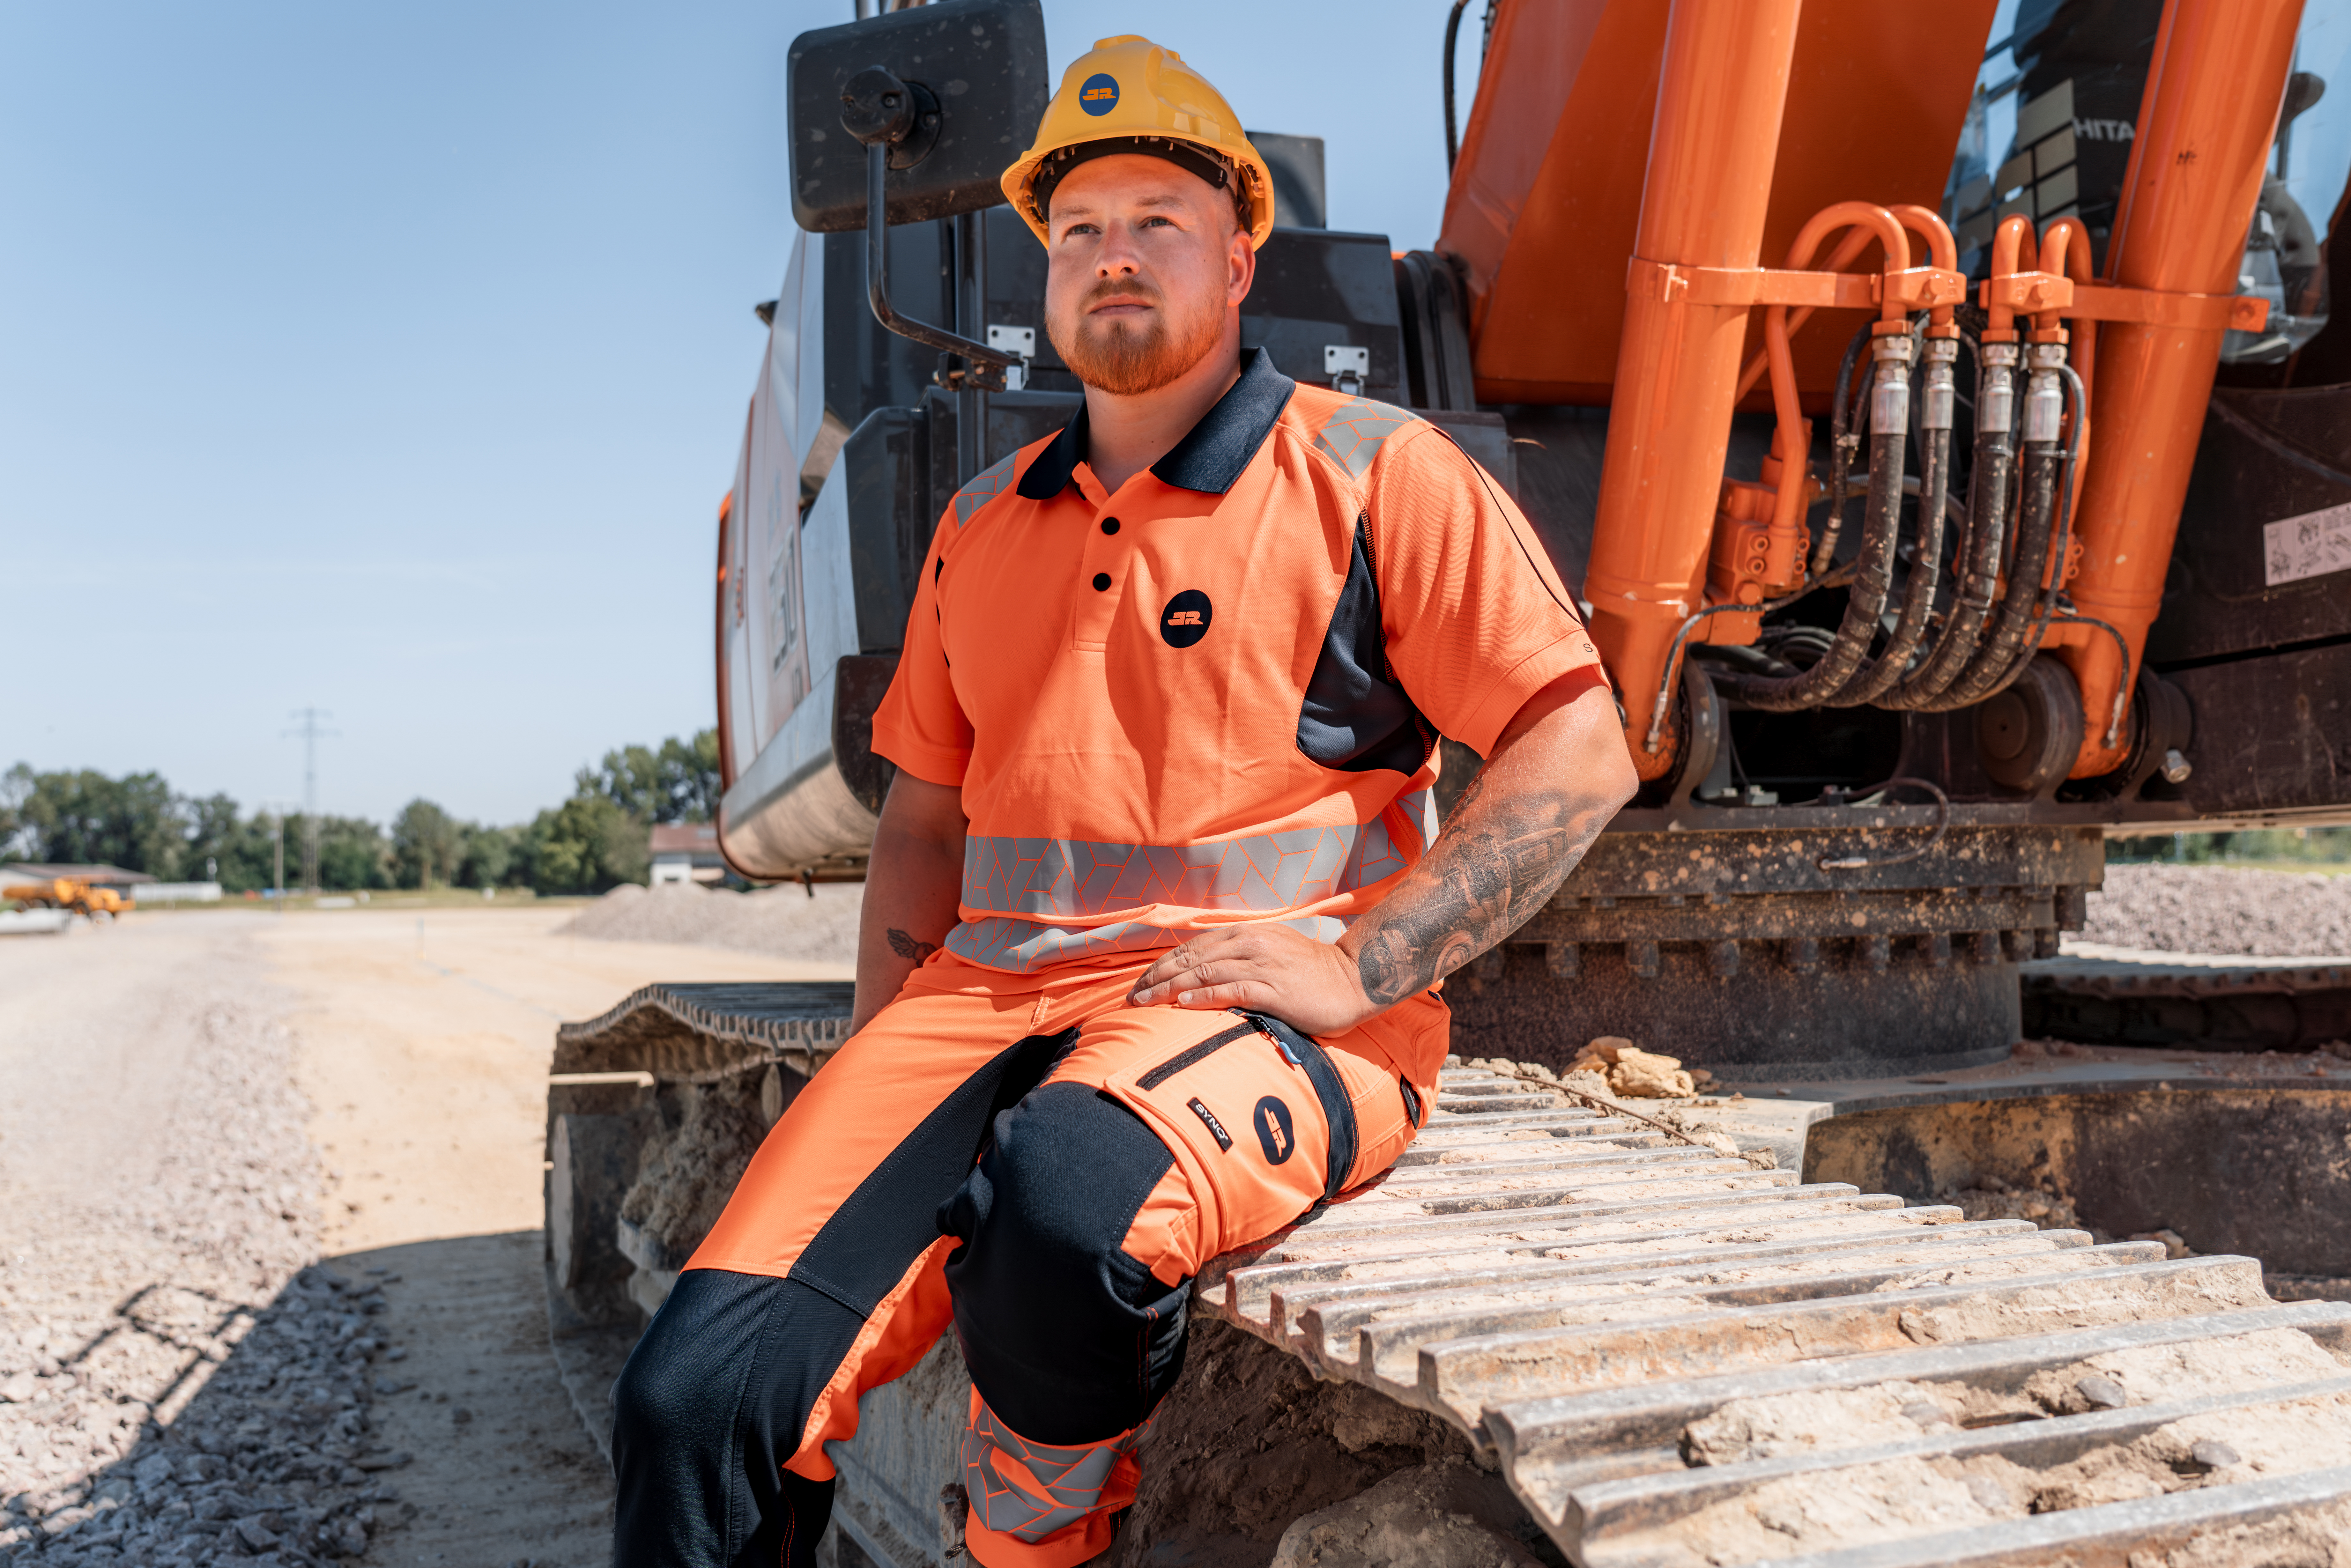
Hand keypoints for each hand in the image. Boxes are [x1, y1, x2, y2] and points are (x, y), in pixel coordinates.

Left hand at [1127, 924, 1379, 1035]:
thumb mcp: (1272, 955)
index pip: (1193, 948)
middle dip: (1157, 977)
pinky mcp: (1273, 988)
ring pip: (1204, 973)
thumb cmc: (1312, 973)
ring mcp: (1262, 964)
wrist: (1354, 979)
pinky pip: (1230, 990)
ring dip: (1170, 988)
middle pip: (1191, 958)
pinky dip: (1203, 996)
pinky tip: (1182, 1004)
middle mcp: (1250, 944)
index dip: (1163, 965)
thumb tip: (1207, 976)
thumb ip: (1241, 960)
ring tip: (1145, 1001)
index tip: (1141, 982)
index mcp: (1247, 935)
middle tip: (1132, 996)